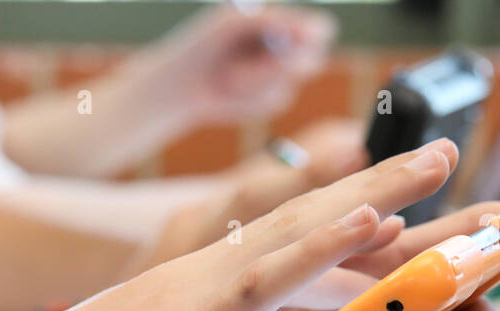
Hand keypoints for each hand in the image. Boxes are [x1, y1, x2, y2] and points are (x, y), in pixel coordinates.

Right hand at [0, 139, 476, 310]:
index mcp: (197, 298)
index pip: (290, 257)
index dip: (350, 232)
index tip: (405, 216)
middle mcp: (203, 277)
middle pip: (308, 221)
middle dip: (383, 187)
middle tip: (443, 155)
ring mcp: (198, 291)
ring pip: (304, 230)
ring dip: (379, 194)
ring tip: (438, 163)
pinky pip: (272, 274)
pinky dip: (329, 242)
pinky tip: (377, 217)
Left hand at [122, 5, 336, 127]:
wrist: (179, 83)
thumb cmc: (203, 43)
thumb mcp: (234, 22)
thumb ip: (274, 20)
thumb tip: (314, 30)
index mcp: (282, 22)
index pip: (321, 28)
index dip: (314, 36)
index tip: (295, 40)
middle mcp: (288, 48)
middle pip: (314, 59)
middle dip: (287, 63)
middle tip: (261, 62)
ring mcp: (281, 77)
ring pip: (291, 83)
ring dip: (257, 80)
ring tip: (229, 73)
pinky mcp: (271, 101)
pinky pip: (276, 101)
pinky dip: (251, 96)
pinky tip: (230, 90)